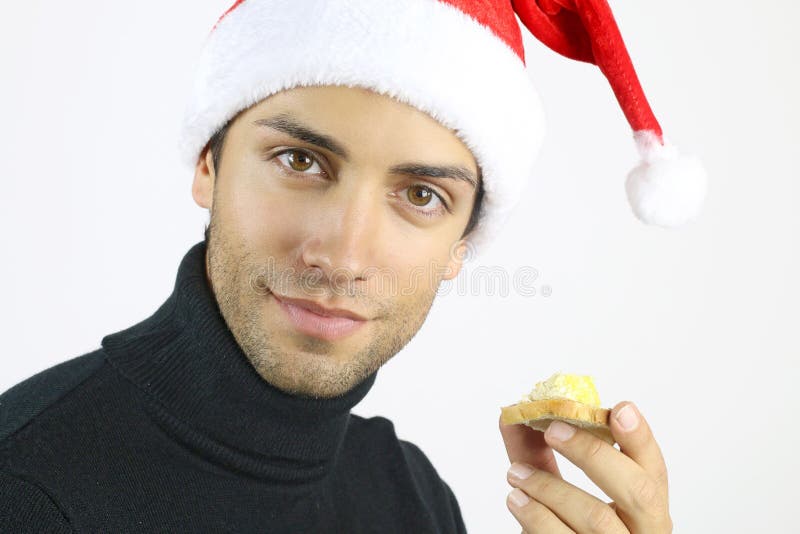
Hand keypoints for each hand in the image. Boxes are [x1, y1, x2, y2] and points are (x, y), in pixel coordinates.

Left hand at [498, 402, 671, 532]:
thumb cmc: (563, 530)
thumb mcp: (560, 493)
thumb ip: (540, 456)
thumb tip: (512, 414)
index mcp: (646, 508)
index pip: (654, 469)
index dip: (641, 439)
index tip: (619, 409)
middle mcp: (644, 533)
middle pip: (637, 491)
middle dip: (592, 454)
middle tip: (552, 430)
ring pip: (596, 518)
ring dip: (550, 487)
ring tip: (516, 473)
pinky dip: (537, 516)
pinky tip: (517, 500)